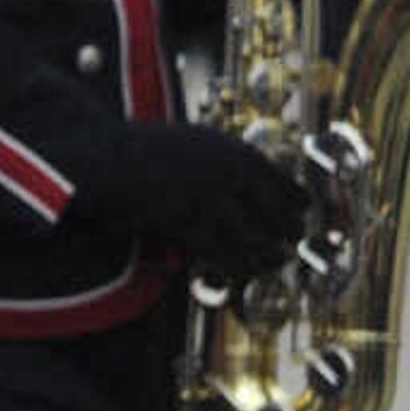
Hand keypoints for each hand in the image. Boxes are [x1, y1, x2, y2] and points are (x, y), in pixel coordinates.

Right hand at [66, 121, 307, 278]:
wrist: (105, 157)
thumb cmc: (145, 150)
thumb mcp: (193, 142)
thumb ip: (223, 159)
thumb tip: (255, 177)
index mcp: (230, 149)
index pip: (278, 178)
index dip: (295, 197)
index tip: (304, 208)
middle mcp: (225, 173)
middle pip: (272, 207)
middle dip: (288, 225)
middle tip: (296, 237)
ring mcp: (207, 198)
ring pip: (252, 232)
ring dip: (270, 249)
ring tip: (279, 258)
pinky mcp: (187, 222)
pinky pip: (221, 248)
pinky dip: (239, 260)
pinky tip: (249, 268)